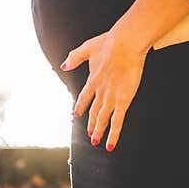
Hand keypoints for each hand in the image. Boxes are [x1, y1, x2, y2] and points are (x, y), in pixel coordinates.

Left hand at [60, 25, 148, 151]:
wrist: (125, 44)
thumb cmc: (109, 43)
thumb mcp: (88, 47)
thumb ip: (74, 57)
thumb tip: (63, 65)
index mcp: (92, 80)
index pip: (84, 97)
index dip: (81, 107)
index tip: (78, 114)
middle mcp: (100, 91)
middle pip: (94, 112)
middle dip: (91, 124)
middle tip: (89, 134)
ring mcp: (111, 98)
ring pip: (103, 120)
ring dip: (99, 131)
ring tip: (96, 141)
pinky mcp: (123, 101)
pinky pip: (117, 122)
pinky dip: (113, 134)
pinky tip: (110, 144)